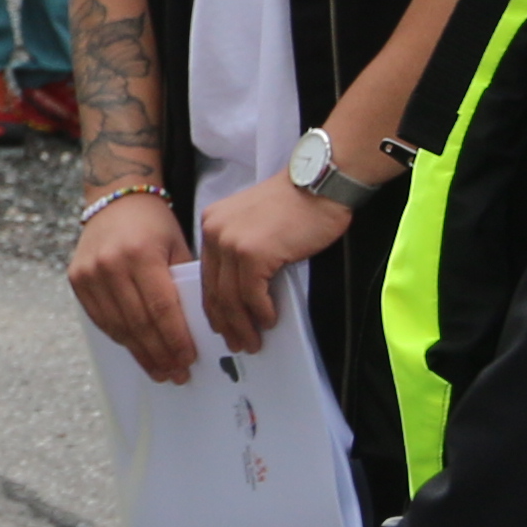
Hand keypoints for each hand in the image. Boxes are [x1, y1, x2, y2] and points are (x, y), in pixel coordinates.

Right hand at [66, 181, 186, 381]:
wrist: (115, 199)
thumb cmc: (154, 225)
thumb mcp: (177, 246)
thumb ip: (184, 284)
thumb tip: (197, 330)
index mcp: (140, 253)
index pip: (161, 309)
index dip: (175, 339)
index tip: (188, 360)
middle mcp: (111, 264)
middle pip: (139, 323)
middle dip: (160, 353)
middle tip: (176, 374)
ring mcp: (90, 272)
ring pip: (118, 326)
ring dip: (140, 353)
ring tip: (160, 370)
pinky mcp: (76, 279)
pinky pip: (101, 319)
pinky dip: (120, 338)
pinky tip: (137, 350)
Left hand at [196, 173, 350, 354]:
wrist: (319, 184)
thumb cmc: (296, 205)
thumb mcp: (254, 224)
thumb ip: (241, 251)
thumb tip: (242, 294)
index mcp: (212, 224)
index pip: (207, 275)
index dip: (214, 307)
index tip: (221, 326)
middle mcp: (215, 232)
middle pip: (215, 290)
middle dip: (226, 323)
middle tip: (236, 342)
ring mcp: (232, 242)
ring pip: (231, 298)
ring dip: (243, 325)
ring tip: (253, 341)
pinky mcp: (253, 253)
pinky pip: (252, 295)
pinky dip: (262, 312)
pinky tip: (269, 320)